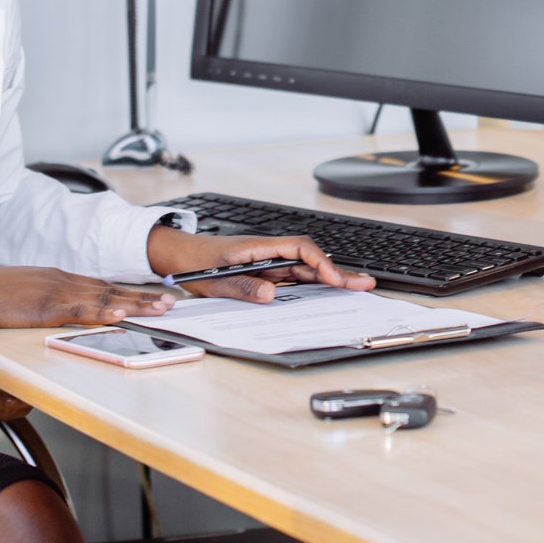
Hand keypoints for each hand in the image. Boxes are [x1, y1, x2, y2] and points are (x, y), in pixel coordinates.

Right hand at [0, 266, 175, 328]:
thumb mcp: (28, 293)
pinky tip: (119, 313)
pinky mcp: (46, 307)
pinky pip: (79, 311)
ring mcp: (57, 293)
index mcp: (61, 278)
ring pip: (104, 298)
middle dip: (142, 297)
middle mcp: (65, 281)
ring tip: (159, 310)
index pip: (103, 284)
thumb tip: (63, 310)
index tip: (152, 296)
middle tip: (170, 304)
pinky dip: (102, 312)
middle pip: (112, 289)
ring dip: (134, 304)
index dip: (129, 291)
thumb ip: (49, 298)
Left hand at [146, 229, 375, 303]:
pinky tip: (329, 292)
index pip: (299, 249)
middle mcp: (268, 252)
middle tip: (364, 283)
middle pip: (310, 259)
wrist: (179, 256)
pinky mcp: (266, 272)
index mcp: (258, 248)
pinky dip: (314, 284)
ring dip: (330, 278)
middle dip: (337, 272)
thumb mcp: (214, 279)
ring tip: (356, 288)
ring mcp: (269, 262)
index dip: (320, 263)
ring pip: (306, 269)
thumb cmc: (194, 263)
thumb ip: (243, 286)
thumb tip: (271, 295)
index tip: (334, 280)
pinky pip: (294, 277)